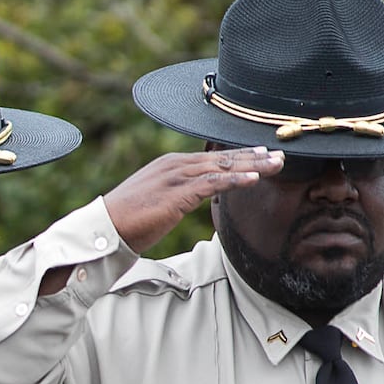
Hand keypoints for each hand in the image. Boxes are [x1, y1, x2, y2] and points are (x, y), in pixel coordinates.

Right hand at [104, 147, 281, 253]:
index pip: (211, 157)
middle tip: (280, 156)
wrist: (102, 229)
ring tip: (276, 165)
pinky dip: (235, 180)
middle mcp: (174, 165)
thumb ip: (175, 195)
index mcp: (169, 165)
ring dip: (252, 166)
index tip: (261, 155)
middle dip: (253, 157)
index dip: (239, 155)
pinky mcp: (176, 194)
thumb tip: (188, 200)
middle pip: (221, 158)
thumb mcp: (154, 201)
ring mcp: (175, 177)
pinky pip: (211, 184)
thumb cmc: (124, 221)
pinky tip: (254, 180)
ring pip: (222, 167)